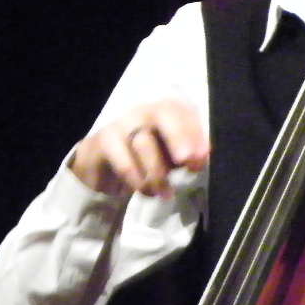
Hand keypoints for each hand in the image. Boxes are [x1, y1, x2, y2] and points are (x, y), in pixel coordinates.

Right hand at [70, 99, 208, 198]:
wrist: (104, 164)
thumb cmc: (146, 157)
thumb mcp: (171, 156)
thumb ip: (188, 155)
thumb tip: (201, 157)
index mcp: (167, 111)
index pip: (184, 113)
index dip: (195, 136)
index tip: (199, 162)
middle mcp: (146, 110)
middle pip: (164, 114)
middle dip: (178, 137)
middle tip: (185, 161)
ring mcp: (123, 122)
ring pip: (144, 142)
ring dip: (157, 173)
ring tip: (165, 193)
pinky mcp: (104, 140)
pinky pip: (123, 161)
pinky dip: (137, 180)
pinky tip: (146, 192)